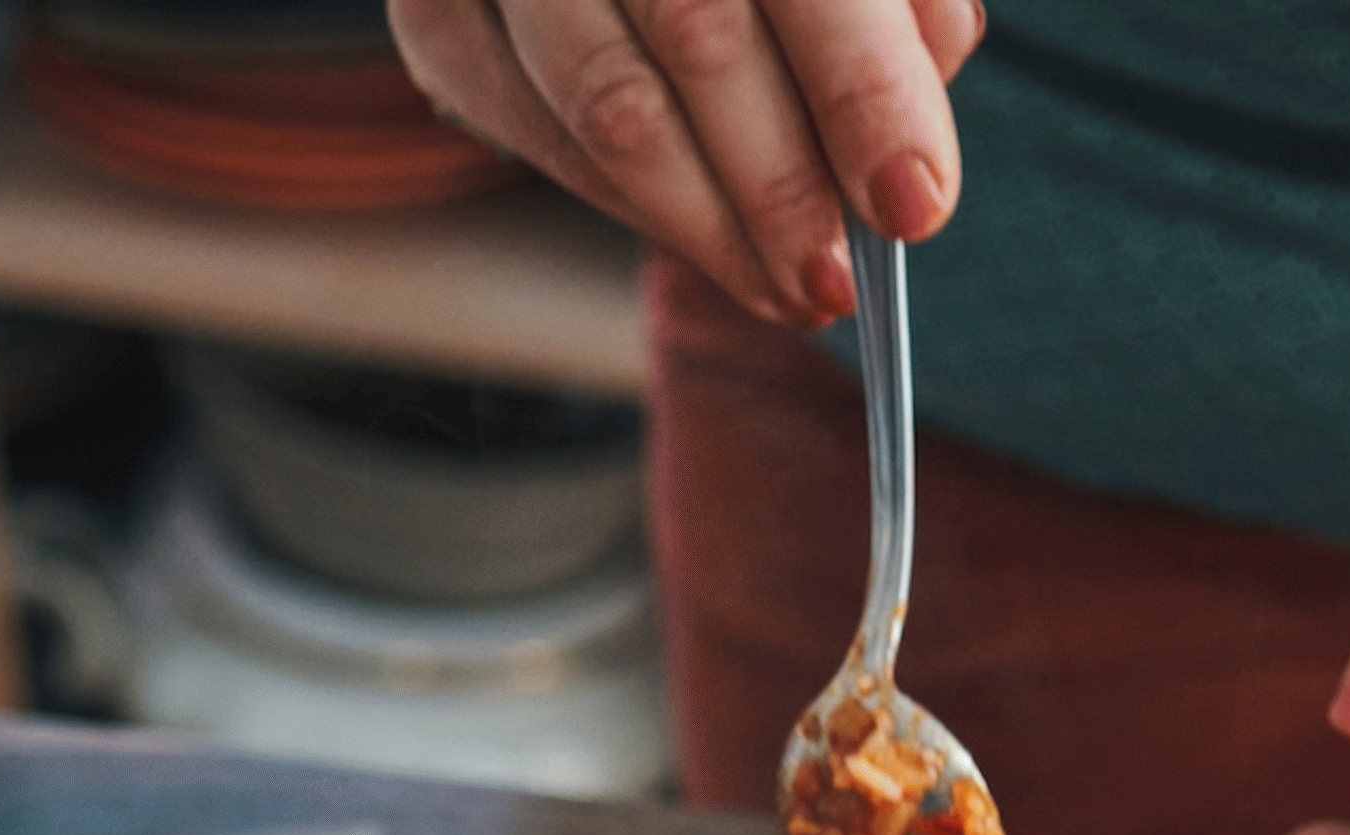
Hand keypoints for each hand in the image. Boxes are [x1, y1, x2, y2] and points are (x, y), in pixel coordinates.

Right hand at [391, 0, 979, 327]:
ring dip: (708, 226)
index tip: (914, 207)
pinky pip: (530, 132)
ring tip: (784, 291)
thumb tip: (904, 152)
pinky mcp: (434, 16)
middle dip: (782, 184)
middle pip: (697, 37)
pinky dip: (626, 204)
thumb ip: (896, 3)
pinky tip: (699, 237)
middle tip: (835, 281)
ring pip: (606, 105)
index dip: (864, 93)